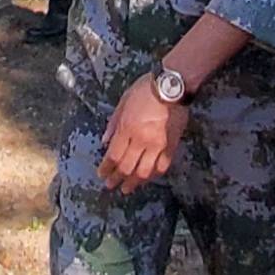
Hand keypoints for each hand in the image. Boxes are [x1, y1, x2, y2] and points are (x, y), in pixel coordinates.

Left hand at [99, 74, 187, 189]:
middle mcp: (141, 140)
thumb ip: (113, 123)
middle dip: (116, 179)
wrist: (173, 85)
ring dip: (134, 183)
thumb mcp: (123, 101)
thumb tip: (104, 142)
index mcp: (127, 128)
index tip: (101, 175)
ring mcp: (158, 145)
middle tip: (110, 185)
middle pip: (126, 167)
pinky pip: (162, 166)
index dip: (106, 168)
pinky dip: (153, 175)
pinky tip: (148, 178)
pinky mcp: (171, 145)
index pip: (113, 156)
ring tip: (127, 188)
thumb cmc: (145, 89)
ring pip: (144, 171)